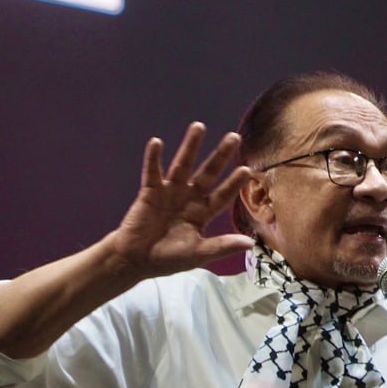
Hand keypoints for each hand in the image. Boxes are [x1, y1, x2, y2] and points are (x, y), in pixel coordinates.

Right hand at [111, 122, 254, 278]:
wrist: (135, 260)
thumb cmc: (168, 258)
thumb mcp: (198, 254)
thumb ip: (222, 246)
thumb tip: (250, 243)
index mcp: (203, 213)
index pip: (223, 195)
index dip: (233, 183)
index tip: (247, 169)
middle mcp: (189, 198)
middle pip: (208, 173)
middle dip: (220, 156)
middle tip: (234, 137)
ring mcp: (169, 192)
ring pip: (182, 165)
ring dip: (190, 147)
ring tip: (199, 126)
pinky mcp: (149, 192)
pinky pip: (152, 172)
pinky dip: (153, 158)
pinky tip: (157, 142)